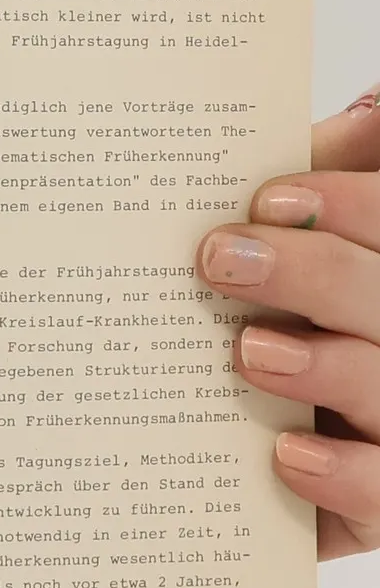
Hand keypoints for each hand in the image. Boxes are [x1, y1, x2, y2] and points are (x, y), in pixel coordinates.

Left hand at [199, 85, 379, 558]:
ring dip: (323, 368)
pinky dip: (342, 476)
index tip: (270, 198)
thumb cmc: (278, 325)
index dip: (348, 205)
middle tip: (221, 259)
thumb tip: (365, 111)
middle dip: (313, 272)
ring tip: (249, 352)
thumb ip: (324, 180)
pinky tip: (285, 453)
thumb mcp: (293, 246)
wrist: (266, 455)